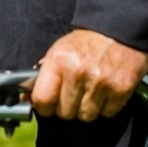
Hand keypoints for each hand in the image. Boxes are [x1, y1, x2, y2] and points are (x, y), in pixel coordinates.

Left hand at [31, 29, 147, 121]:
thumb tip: (25, 97)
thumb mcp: (58, 50)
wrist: (118, 30)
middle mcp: (78, 72)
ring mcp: (101, 82)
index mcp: (58, 61)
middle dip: (68, 107)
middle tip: (74, 93)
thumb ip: (43, 75)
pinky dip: (106, 107)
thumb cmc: (85, 43)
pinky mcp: (121, 89)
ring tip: (90, 90)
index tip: (48, 105)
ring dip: (87, 108)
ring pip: (86, 116)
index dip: (44, 107)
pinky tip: (105, 90)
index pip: (43, 99)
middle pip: (65, 113)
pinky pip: (107, 113)